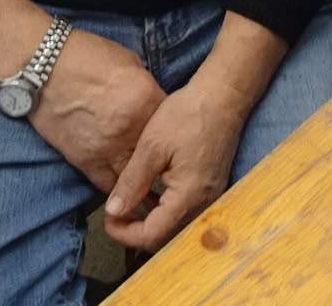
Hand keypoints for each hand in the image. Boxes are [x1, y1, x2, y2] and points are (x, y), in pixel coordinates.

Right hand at [29, 29, 166, 191]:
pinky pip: (107, 184)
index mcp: (146, 99)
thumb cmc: (85, 57)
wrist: (42, 67)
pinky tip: (125, 194)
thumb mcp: (129, 63)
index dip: (173, 130)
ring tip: (155, 195)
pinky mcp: (85, 160)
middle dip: (164, 161)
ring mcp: (108, 147)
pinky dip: (117, 190)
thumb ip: (145, 88)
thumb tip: (152, 104)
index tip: (174, 136)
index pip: (170, 123)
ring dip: (144, 186)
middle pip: (157, 154)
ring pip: (134, 178)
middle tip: (174, 170)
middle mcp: (131, 128)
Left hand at [103, 79, 249, 250]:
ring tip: (130, 202)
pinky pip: (187, 210)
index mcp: (188, 196)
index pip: (153, 235)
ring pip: (176, 225)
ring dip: (151, 220)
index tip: (107, 219)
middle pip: (166, 236)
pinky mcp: (213, 185)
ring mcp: (212, 195)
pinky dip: (166, 209)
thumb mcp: (152, 146)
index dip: (125, 233)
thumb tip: (113, 211)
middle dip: (136, 230)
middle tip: (116, 213)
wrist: (224, 95)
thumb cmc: (188, 115)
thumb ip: (132, 182)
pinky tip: (152, 192)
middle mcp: (204, 203)